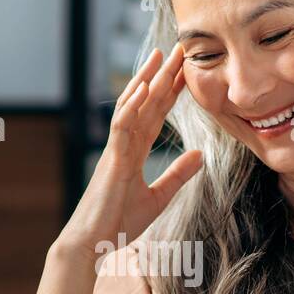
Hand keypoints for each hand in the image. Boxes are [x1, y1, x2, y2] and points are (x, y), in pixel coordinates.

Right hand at [57, 42, 202, 262]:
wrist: (92, 244)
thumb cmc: (118, 223)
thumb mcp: (158, 197)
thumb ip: (178, 174)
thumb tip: (201, 154)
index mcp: (133, 152)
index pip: (156, 115)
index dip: (171, 92)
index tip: (187, 72)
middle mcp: (123, 145)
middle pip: (145, 103)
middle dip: (163, 76)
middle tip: (180, 49)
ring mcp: (115, 150)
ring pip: (131, 107)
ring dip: (145, 81)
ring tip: (160, 57)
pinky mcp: (110, 160)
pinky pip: (120, 127)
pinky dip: (131, 107)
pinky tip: (142, 89)